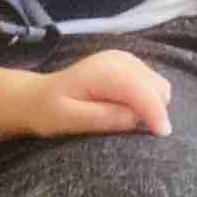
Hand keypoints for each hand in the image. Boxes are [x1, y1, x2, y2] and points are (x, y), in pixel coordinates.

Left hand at [29, 51, 171, 139]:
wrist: (36, 97)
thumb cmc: (47, 112)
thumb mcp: (69, 120)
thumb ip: (103, 118)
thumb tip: (136, 119)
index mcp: (105, 71)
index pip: (143, 91)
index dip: (155, 114)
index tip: (160, 135)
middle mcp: (120, 60)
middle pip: (157, 88)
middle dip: (154, 111)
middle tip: (135, 133)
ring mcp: (126, 60)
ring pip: (158, 87)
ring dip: (150, 107)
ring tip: (125, 122)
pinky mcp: (128, 67)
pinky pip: (150, 86)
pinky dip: (146, 101)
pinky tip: (125, 112)